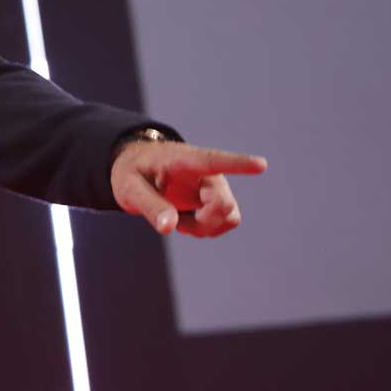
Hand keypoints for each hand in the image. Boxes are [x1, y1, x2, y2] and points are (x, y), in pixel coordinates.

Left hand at [110, 140, 265, 236]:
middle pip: (223, 203)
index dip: (238, 164)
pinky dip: (208, 230)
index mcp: (183, 160)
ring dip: (206, 228)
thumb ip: (149, 205)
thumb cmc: (132, 172)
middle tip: (176, 223)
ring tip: (179, 220)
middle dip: (202, 222)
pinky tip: (188, 222)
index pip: (214, 161)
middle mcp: (207, 172)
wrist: (138, 169)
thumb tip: (170, 227)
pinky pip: (227, 222)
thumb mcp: (128, 188)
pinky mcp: (218, 199)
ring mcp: (215, 186)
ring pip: (230, 216)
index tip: (261, 165)